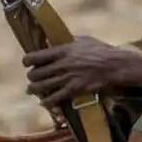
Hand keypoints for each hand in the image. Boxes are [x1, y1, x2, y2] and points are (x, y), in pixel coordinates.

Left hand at [22, 36, 141, 109]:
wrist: (114, 65)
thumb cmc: (101, 49)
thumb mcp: (83, 39)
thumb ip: (68, 41)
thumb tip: (56, 40)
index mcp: (62, 50)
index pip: (35, 56)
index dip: (27, 60)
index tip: (27, 62)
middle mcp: (61, 65)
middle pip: (35, 73)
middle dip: (32, 76)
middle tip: (33, 77)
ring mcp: (67, 78)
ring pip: (41, 87)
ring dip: (34, 89)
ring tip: (32, 89)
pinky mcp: (74, 90)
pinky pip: (55, 98)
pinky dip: (47, 102)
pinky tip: (43, 102)